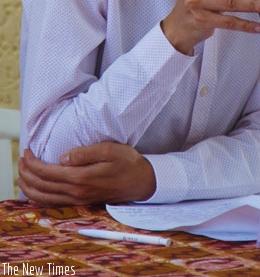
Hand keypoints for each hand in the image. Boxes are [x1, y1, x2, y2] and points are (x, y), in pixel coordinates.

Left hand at [17, 143, 156, 204]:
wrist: (143, 182)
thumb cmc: (129, 163)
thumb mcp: (111, 150)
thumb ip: (85, 153)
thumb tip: (62, 157)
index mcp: (82, 178)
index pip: (47, 172)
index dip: (33, 162)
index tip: (27, 151)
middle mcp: (77, 192)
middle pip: (41, 186)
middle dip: (26, 173)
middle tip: (21, 159)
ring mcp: (78, 199)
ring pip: (43, 198)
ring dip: (29, 186)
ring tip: (23, 174)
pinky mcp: (81, 202)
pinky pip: (52, 203)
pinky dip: (38, 197)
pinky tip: (36, 190)